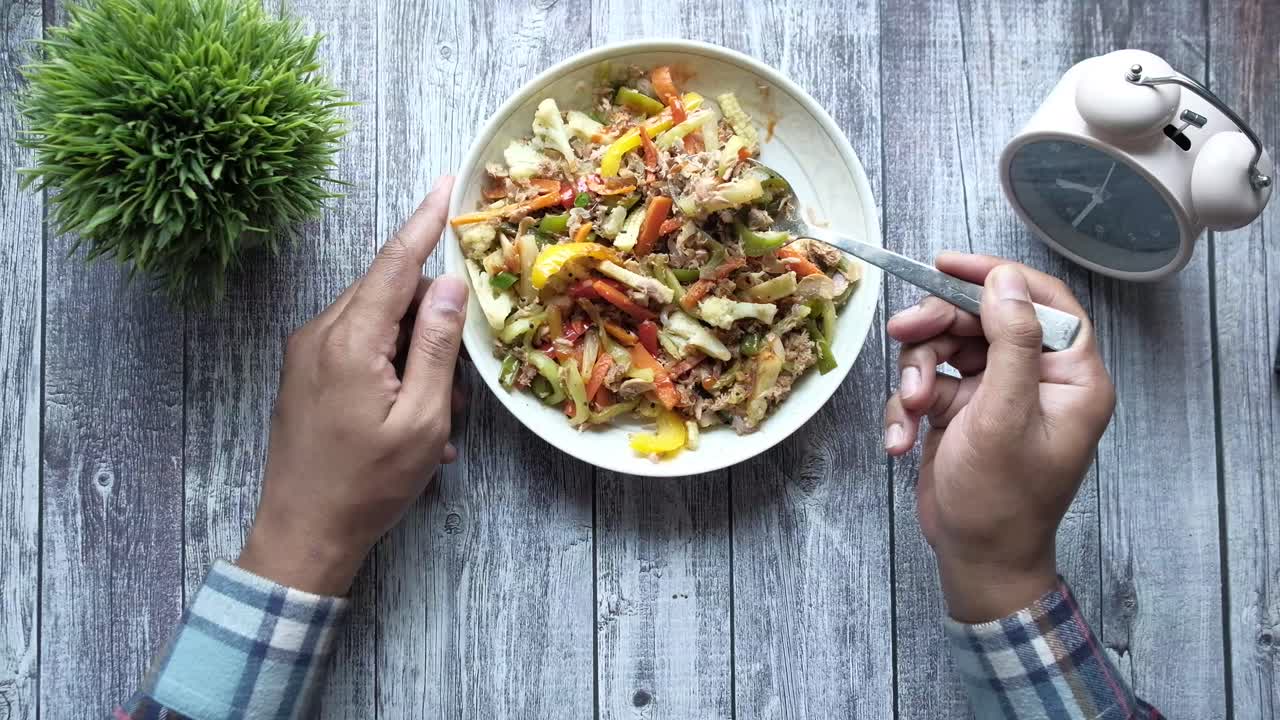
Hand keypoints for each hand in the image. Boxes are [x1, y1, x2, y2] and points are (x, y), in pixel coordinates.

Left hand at [237, 176, 467, 595]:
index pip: (395, 264)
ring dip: (415, 350)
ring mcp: (307, 352)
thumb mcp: (420, 419)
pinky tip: (412, 412)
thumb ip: (435, 346)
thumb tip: (449, 284)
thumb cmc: (368, 485)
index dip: (424, 224)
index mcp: (349, 340)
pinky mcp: (306, 372)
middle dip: (431, 311)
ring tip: (437, 411)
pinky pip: (360, 345)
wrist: (303, 533)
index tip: (444, 185)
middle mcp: (320, 333)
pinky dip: (394, 366)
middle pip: (388, 290)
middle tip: (460, 360)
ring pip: (376, 320)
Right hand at [883, 253, 1114, 621]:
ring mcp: (997, 395)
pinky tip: (900, 439)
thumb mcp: (1004, 416)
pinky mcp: (963, 411)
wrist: (976, 561)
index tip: (947, 264)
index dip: (996, 276)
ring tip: (909, 410)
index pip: (1042, 302)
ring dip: (917, 374)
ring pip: (947, 348)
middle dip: (938, 329)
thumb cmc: (1002, 502)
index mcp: (1070, 377)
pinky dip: (907, 407)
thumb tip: (1005, 281)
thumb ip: (1011, 342)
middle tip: (902, 335)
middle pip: (983, 320)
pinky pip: (929, 384)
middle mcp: (1037, 379)